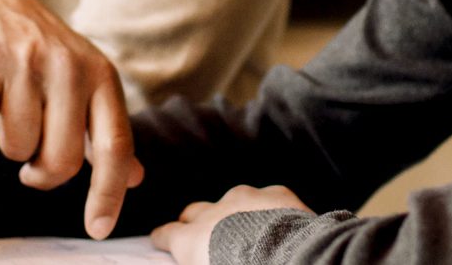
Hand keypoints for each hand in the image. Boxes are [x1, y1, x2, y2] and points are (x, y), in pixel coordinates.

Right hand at [0, 0, 142, 237]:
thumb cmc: (47, 58)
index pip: (114, 146)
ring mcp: (27, 63)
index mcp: (102, 77)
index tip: (97, 229)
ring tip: (10, 126)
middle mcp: (70, 68)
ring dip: (11, 150)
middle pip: (62, 157)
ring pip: (19, 145)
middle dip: (43, 175)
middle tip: (32, 167)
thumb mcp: (87, 86)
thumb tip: (136, 179)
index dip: (108, 192)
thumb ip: (106, 132)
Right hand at [149, 185, 313, 264]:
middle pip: (194, 212)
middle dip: (195, 222)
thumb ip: (199, 259)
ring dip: (235, 214)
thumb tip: (203, 259)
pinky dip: (270, 209)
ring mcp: (245, 198)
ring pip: (232, 201)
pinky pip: (268, 198)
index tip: (162, 240)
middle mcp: (213, 212)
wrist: (288, 261)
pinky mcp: (276, 194)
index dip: (164, 238)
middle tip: (204, 236)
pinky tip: (279, 223)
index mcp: (191, 239)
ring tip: (249, 232)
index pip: (166, 234)